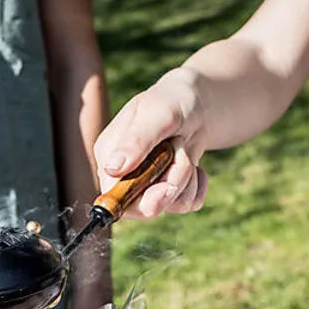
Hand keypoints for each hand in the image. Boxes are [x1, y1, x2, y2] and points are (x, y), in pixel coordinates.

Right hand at [93, 67, 210, 218]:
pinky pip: (187, 205)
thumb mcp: (158, 114)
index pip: (112, 196)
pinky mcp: (168, 191)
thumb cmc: (174, 101)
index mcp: (109, 155)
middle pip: (141, 207)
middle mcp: (123, 174)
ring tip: (184, 149)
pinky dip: (198, 186)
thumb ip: (137, 140)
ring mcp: (145, 185)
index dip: (140, 199)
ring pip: (169, 205)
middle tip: (181, 154)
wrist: (199, 104)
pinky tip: (196, 165)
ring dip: (186, 179)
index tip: (165, 186)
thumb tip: (112, 168)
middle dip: (170, 184)